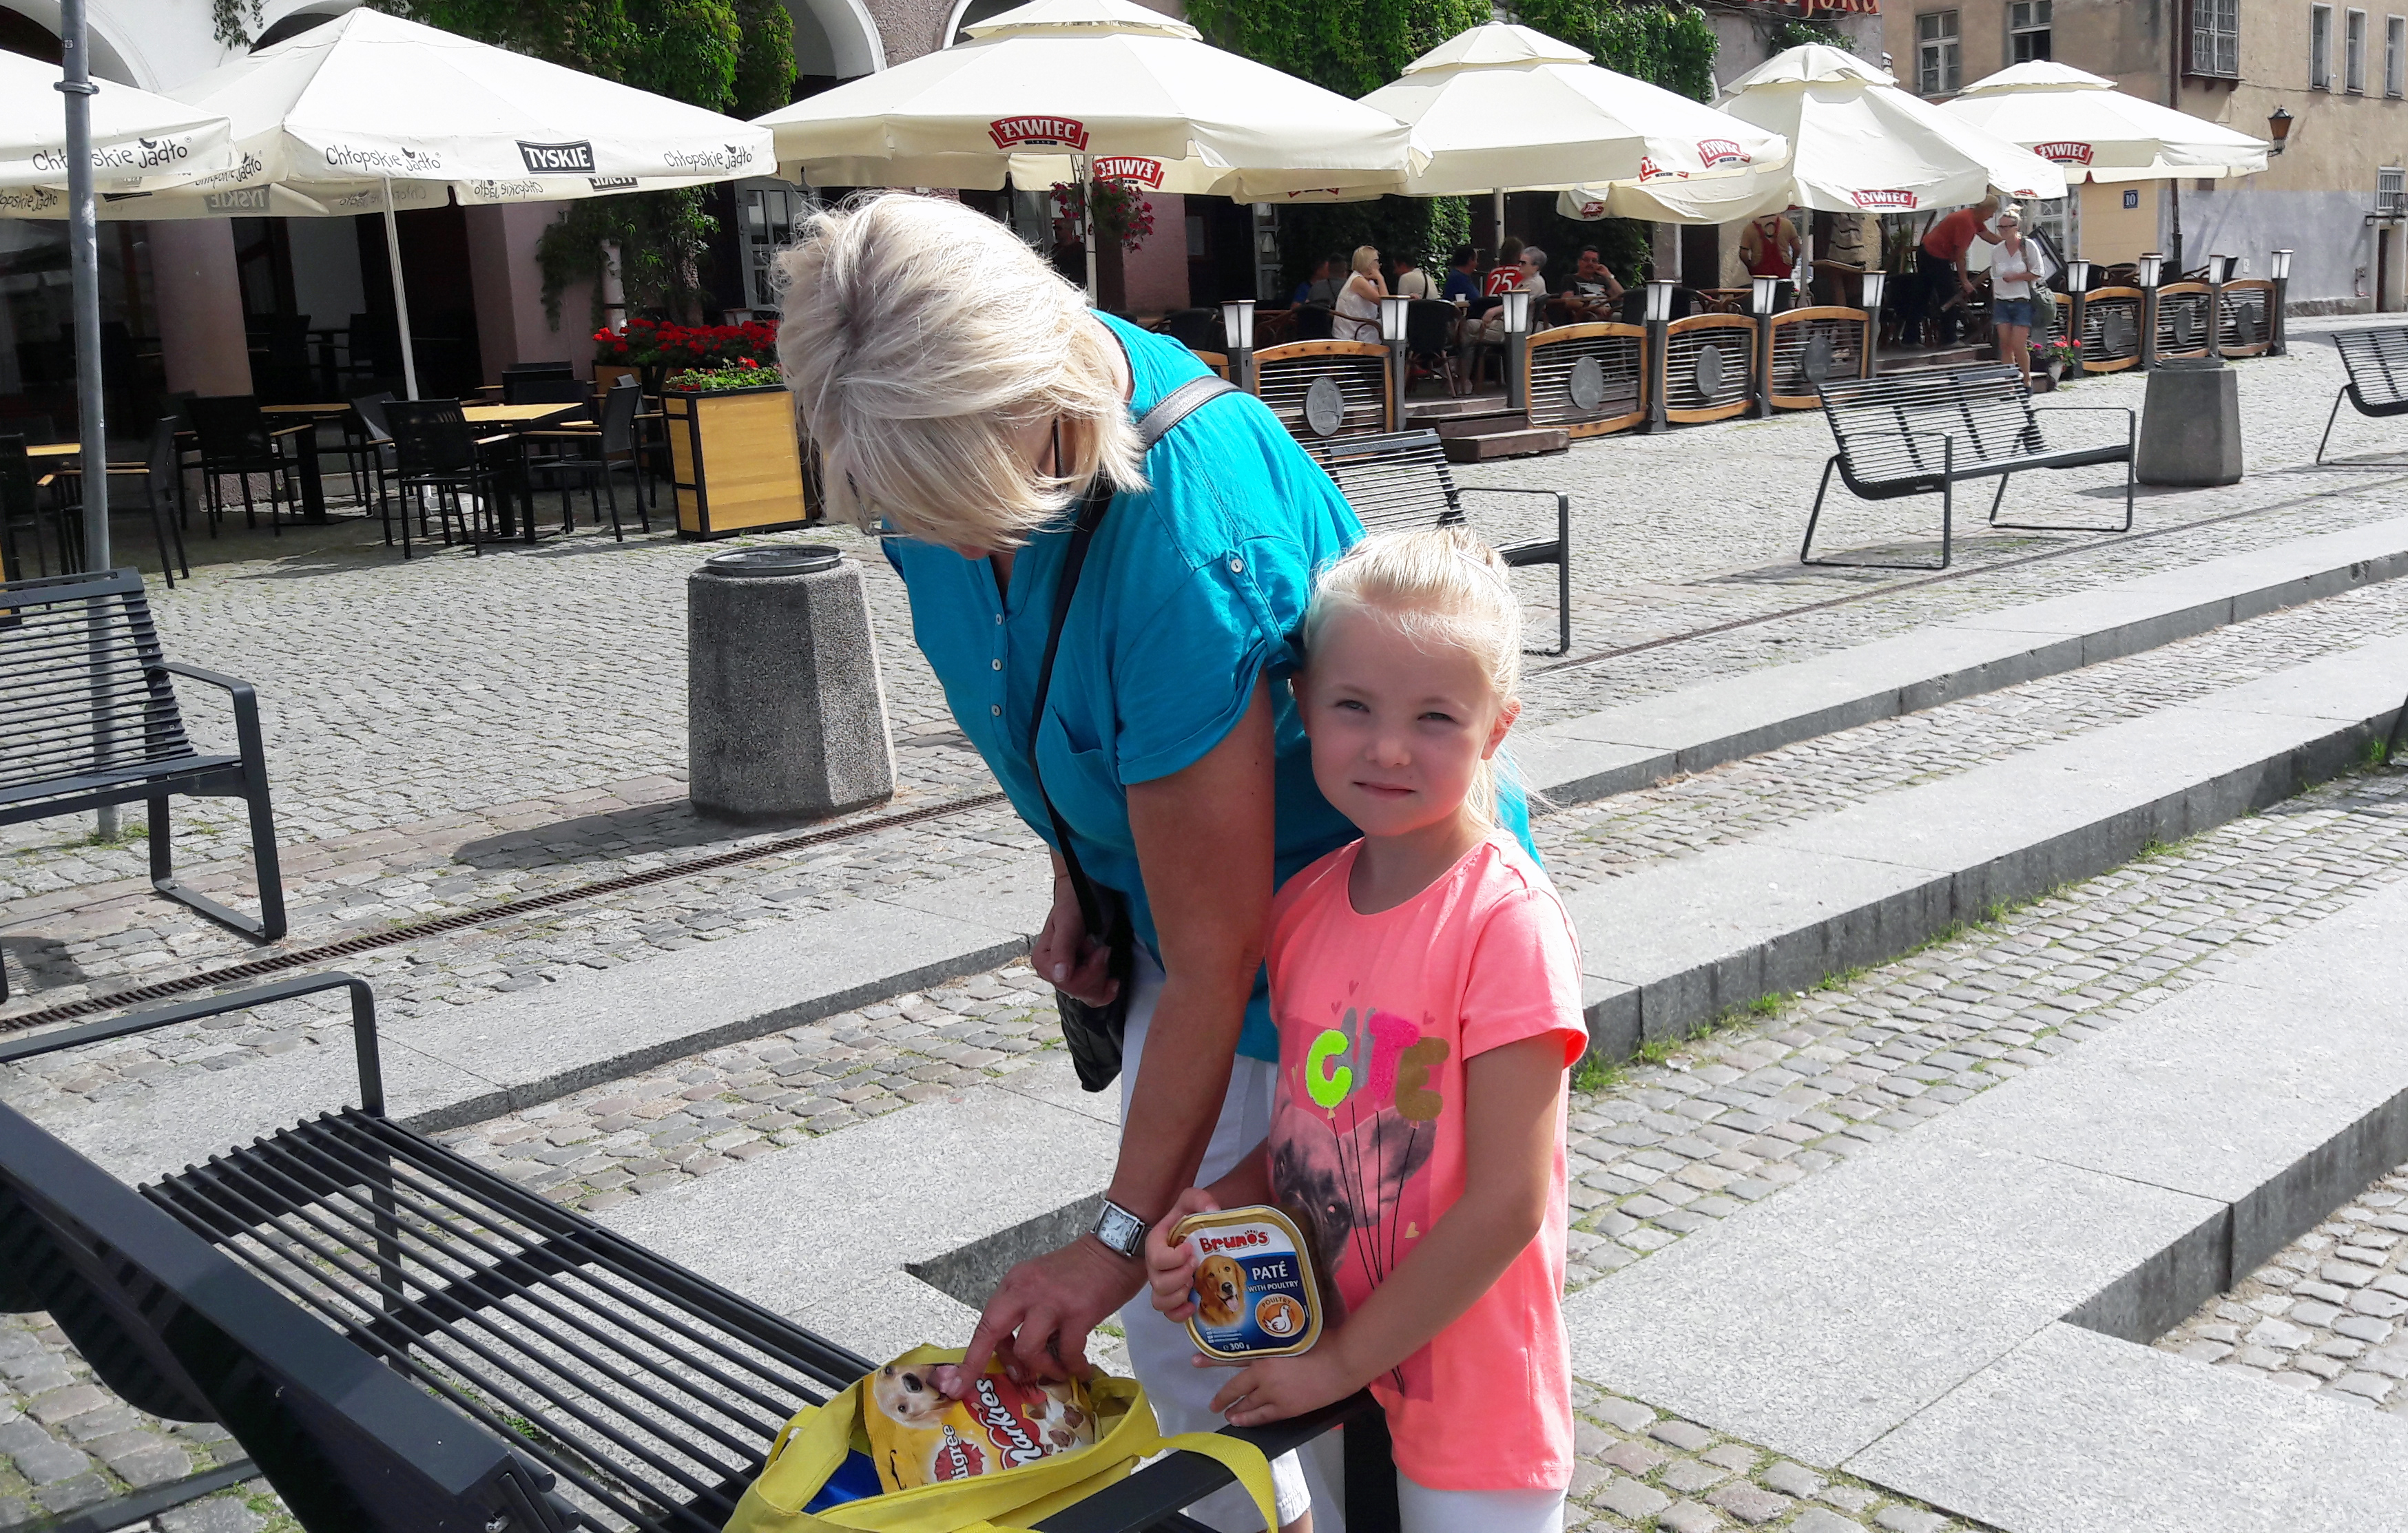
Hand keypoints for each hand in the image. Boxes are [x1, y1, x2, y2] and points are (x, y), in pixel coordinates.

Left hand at [951, 1235, 1142, 1393]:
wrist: (1115, 1247)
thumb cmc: (1079, 1271)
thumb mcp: (1041, 1285)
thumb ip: (1025, 1314)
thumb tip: (1016, 1358)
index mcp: (1014, 1284)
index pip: (984, 1323)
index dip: (968, 1358)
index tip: (954, 1384)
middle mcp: (1026, 1290)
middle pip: (991, 1332)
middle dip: (978, 1365)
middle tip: (980, 1387)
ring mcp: (1051, 1301)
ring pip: (1028, 1349)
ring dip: (1043, 1367)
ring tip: (1059, 1370)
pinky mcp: (1078, 1312)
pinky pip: (1068, 1352)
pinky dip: (1073, 1367)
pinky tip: (1081, 1369)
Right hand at [1033, 875, 1118, 1005]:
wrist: (1086, 893)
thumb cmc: (1075, 902)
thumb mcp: (1069, 922)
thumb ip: (1063, 948)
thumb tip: (1060, 975)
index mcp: (1044, 960)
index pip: (1068, 984)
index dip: (1089, 971)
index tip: (1100, 950)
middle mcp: (1052, 970)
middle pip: (1079, 991)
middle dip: (1097, 972)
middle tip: (1103, 948)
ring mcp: (1067, 974)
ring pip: (1087, 996)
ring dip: (1102, 977)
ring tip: (1104, 952)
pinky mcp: (1081, 974)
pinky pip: (1092, 995)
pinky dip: (1105, 989)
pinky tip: (1113, 980)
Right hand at [1144, 1187, 1221, 1321]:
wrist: (1193, 1229)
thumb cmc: (1188, 1217)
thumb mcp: (1191, 1200)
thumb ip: (1199, 1199)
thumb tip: (1213, 1209)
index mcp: (1156, 1243)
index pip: (1156, 1256)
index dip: (1173, 1258)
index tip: (1190, 1249)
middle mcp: (1155, 1266)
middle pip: (1158, 1282)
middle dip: (1179, 1277)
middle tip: (1195, 1266)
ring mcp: (1163, 1282)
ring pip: (1160, 1300)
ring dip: (1178, 1296)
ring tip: (1193, 1285)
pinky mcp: (1173, 1295)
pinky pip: (1168, 1312)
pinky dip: (1179, 1313)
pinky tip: (1193, 1306)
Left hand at [1205, 1348, 1365, 1427]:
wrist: (1341, 1364)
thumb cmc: (1321, 1343)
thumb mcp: (1291, 1336)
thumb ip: (1274, 1340)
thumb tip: (1262, 1337)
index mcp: (1265, 1354)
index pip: (1231, 1358)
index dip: (1212, 1360)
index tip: (1195, 1361)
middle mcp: (1264, 1375)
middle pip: (1236, 1387)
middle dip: (1222, 1397)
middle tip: (1212, 1404)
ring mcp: (1274, 1394)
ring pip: (1248, 1405)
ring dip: (1235, 1409)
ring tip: (1225, 1413)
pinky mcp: (1287, 1408)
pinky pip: (1262, 1417)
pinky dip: (1250, 1419)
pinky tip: (1240, 1421)